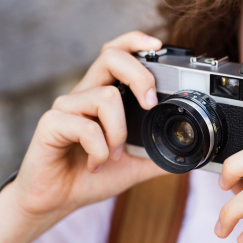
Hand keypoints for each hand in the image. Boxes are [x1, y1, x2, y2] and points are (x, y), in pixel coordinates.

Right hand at [14, 31, 166, 224]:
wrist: (58, 201)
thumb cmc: (91, 177)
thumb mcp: (135, 165)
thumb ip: (159, 154)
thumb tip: (191, 154)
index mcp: (104, 96)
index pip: (116, 53)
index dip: (134, 41)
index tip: (158, 46)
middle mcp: (85, 94)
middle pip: (110, 56)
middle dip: (139, 75)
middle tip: (149, 104)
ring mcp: (66, 107)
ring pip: (106, 97)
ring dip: (119, 133)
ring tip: (113, 156)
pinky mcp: (51, 124)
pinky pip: (86, 127)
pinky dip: (100, 150)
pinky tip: (95, 164)